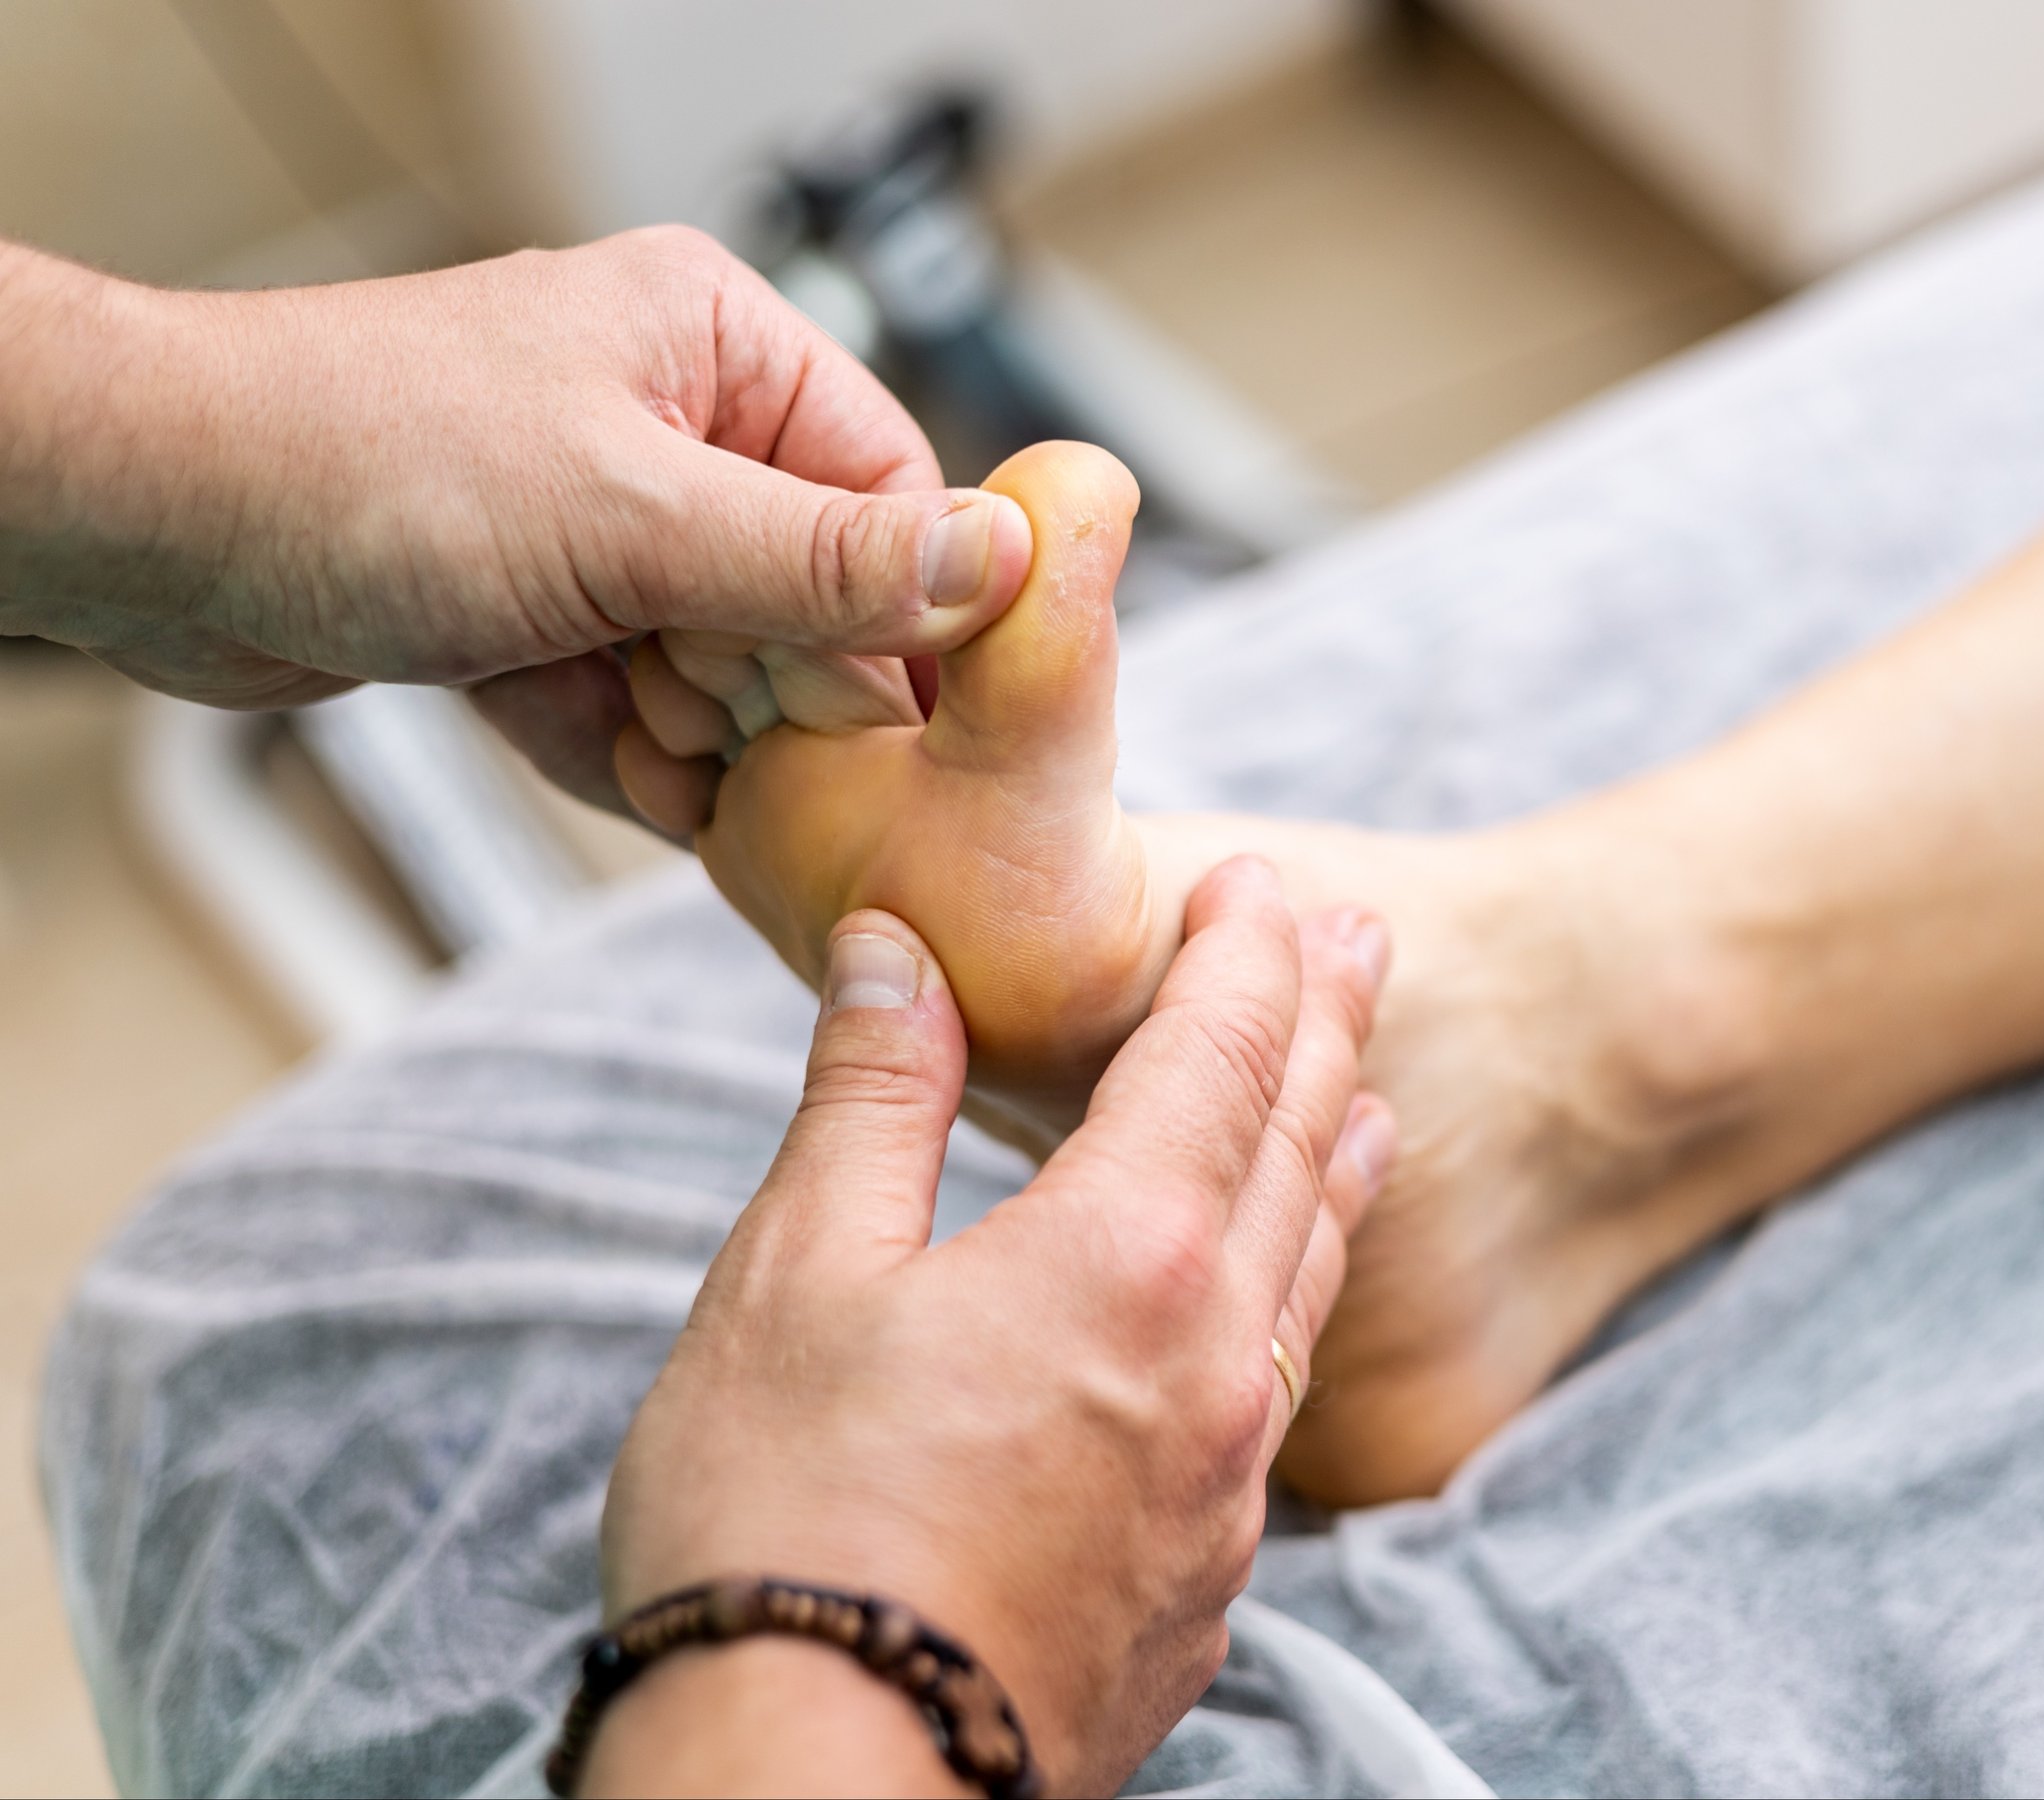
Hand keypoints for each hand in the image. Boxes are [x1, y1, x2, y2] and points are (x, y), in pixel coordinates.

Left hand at [0, 231, 1030, 818]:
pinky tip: (601, 761)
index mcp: (715, 345)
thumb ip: (826, 559)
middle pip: (813, 594)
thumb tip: (998, 561)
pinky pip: (634, 702)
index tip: (896, 721)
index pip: (889, 492)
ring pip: (724, 666)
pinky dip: (621, 750)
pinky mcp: (540, 604)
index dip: (900, 617)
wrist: (147, 522)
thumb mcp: (634, 516)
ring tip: (643, 747)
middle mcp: (670, 422)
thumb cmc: (360, 459)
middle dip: (774, 688)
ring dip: (695, 734)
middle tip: (734, 740)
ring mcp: (603, 519)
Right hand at [590, 857, 1396, 1795]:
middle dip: (1330, 1029)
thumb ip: (873, 1101)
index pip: (1221, 1056)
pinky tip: (1267, 1326)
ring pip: (1307, 1286)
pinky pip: (1275, 1410)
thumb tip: (898, 953)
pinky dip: (1290, 1315)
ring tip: (1367, 1103)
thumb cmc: (785, 1525)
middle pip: (1299, 1151)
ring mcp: (1223, 1488)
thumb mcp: (796, 1277)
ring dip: (1337, 1169)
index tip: (1268, 879)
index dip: (1248, 953)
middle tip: (1368, 940)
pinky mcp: (1201, 1589)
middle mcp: (1213, 1366)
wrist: (820, 1793)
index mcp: (1125, 1259)